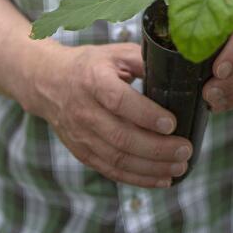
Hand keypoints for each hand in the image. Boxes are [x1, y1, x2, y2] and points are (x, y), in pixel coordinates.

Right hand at [30, 42, 191, 188]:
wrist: (48, 82)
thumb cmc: (90, 65)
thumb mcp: (115, 53)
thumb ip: (143, 61)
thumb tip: (177, 71)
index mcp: (93, 80)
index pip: (119, 101)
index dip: (146, 115)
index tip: (172, 123)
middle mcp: (84, 110)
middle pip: (120, 136)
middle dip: (157, 148)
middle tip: (185, 149)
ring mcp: (81, 135)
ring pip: (117, 159)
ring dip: (151, 168)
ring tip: (179, 167)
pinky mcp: (82, 152)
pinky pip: (111, 171)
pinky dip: (138, 178)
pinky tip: (161, 179)